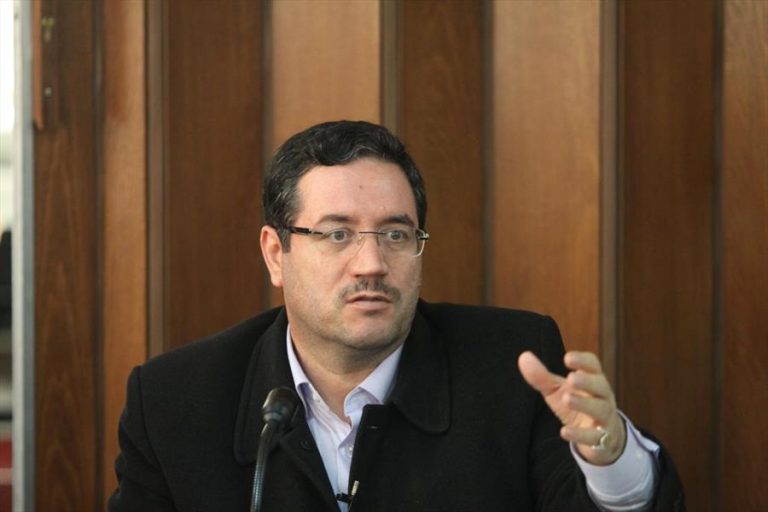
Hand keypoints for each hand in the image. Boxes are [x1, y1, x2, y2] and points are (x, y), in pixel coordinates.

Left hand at [517, 350, 626, 464]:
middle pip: (601, 386)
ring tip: (566, 399)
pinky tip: (564, 432)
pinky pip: (594, 437)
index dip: (583, 360)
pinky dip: (579, 434)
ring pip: (601, 409)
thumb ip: (542, 377)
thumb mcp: (557, 391)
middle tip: (571, 378)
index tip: (567, 358)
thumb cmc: (576, 405)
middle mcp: (602, 396)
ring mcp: (605, 417)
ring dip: (584, 404)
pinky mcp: (602, 439)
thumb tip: (524, 356)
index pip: (593, 366)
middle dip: (587, 382)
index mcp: (593, 380)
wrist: (598, 438)